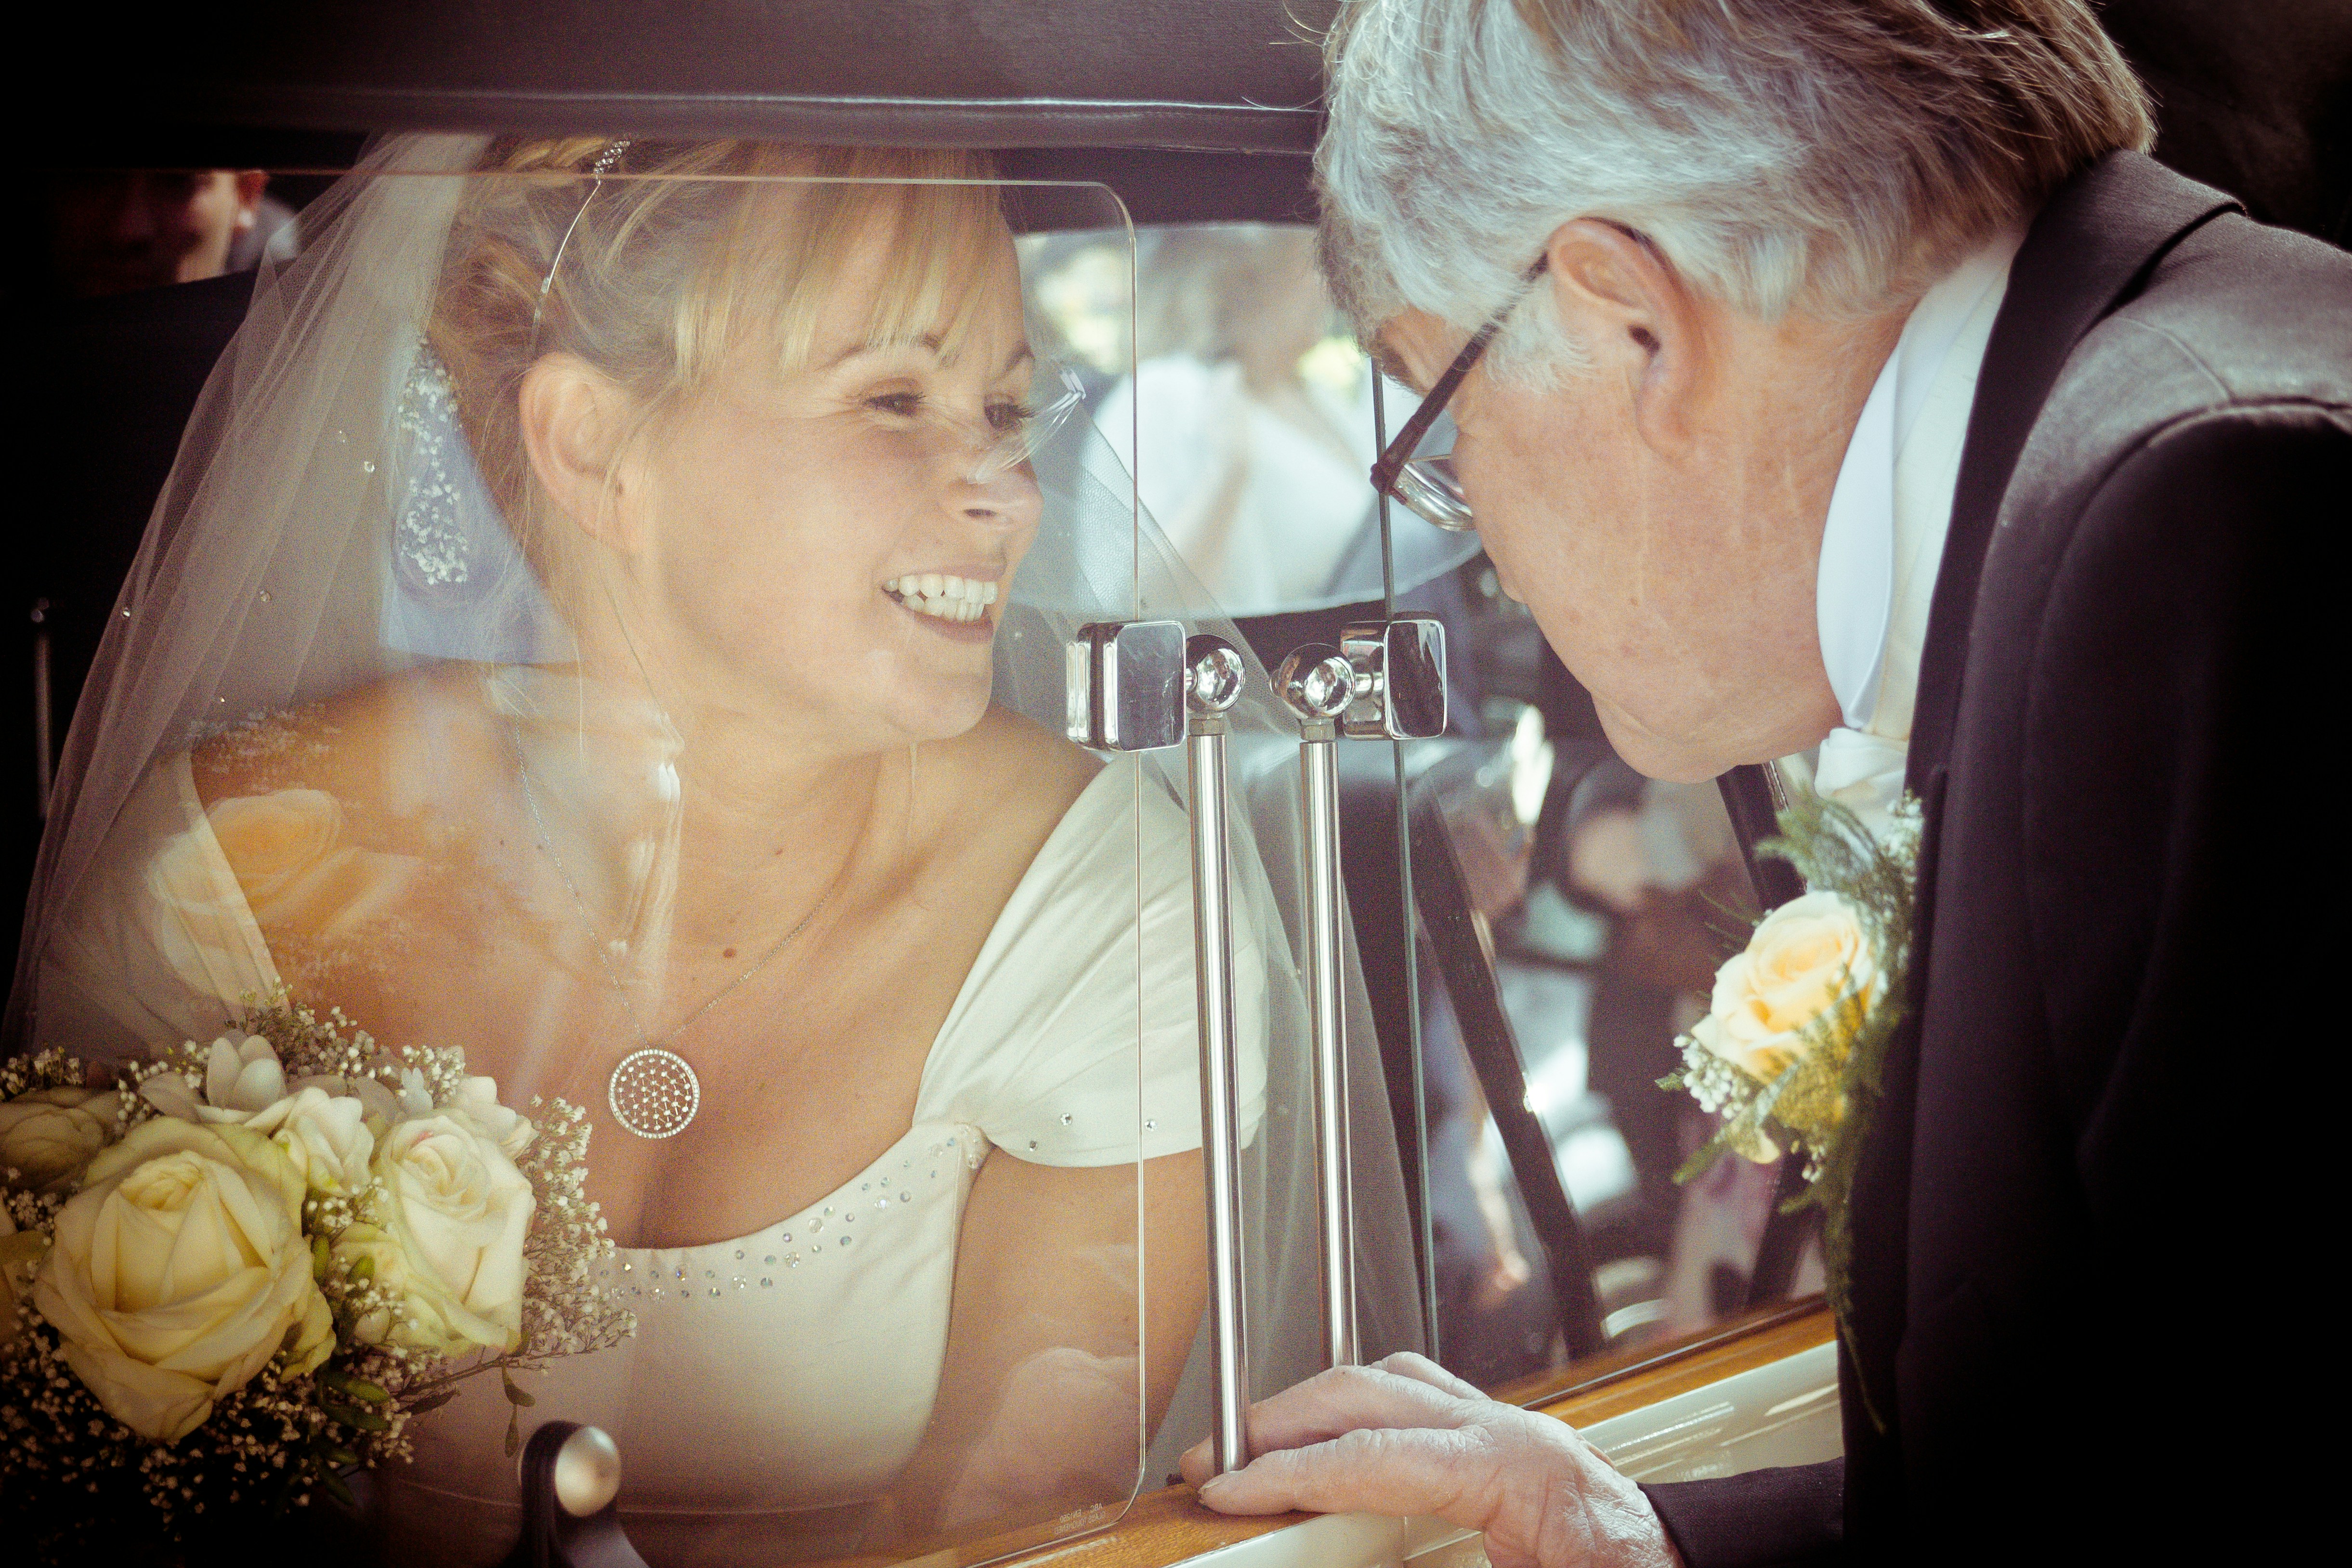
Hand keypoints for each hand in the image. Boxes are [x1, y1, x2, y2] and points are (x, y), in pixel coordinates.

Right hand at [1179, 1354, 1680, 1567]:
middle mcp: (1509, 1431)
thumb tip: (1347, 1559)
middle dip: (1282, 1421)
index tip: (1230, 1489)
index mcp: (1515, 1467)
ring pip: (1389, 1383)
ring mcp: (1508, 1429)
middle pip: (1369, 1393)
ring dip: (1315, 1407)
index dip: (1289, 1471)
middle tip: (1217, 1460)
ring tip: (1257, 1446)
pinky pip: (1418, 1402)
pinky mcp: (1506, 1444)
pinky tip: (1329, 1442)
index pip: (1372, 1456)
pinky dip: (1359, 1413)